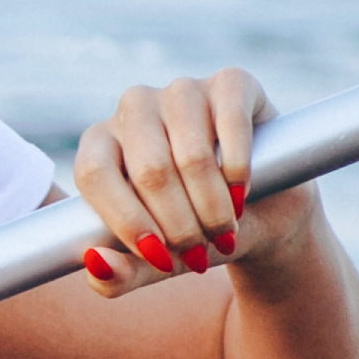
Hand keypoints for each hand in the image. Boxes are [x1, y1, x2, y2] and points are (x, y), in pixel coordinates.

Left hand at [72, 68, 308, 296]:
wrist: (264, 216)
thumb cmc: (195, 236)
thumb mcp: (157, 263)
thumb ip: (119, 276)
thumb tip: (95, 264)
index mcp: (98, 145)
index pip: (94, 174)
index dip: (126, 220)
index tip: (160, 258)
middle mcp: (133, 109)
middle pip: (148, 169)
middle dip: (179, 224)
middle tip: (200, 253)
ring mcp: (180, 90)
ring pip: (190, 154)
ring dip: (212, 205)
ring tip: (225, 229)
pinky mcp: (231, 82)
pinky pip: (230, 122)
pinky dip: (238, 169)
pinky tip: (243, 192)